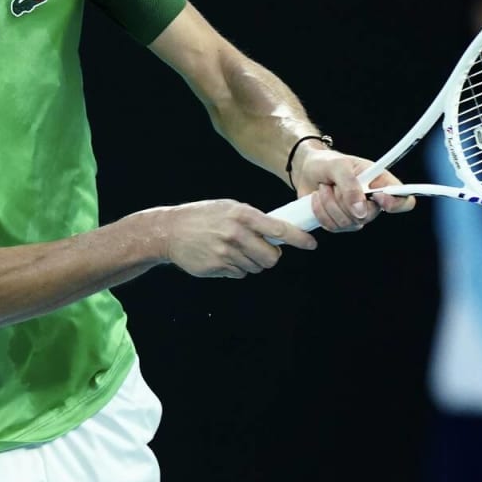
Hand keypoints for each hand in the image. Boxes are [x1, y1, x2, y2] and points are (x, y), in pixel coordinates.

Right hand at [151, 199, 315, 277]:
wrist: (170, 230)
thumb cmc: (202, 216)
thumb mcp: (228, 208)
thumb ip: (252, 219)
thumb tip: (278, 232)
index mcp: (241, 215)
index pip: (279, 228)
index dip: (298, 238)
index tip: (311, 244)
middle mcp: (235, 234)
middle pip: (271, 257)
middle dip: (270, 256)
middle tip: (263, 250)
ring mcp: (226, 252)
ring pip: (255, 267)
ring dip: (251, 262)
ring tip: (233, 249)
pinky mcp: (217, 267)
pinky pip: (239, 273)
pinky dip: (235, 268)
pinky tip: (222, 256)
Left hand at [297, 149, 415, 231]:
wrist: (306, 171)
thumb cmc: (326, 163)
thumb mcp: (338, 166)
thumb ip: (350, 186)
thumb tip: (360, 211)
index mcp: (380, 182)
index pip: (404, 199)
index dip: (396, 203)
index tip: (378, 198)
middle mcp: (372, 201)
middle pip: (370, 216)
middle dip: (345, 201)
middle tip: (334, 184)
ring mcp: (356, 214)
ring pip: (348, 223)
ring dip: (329, 205)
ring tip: (323, 188)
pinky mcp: (340, 222)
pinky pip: (334, 227)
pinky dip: (321, 212)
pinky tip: (317, 199)